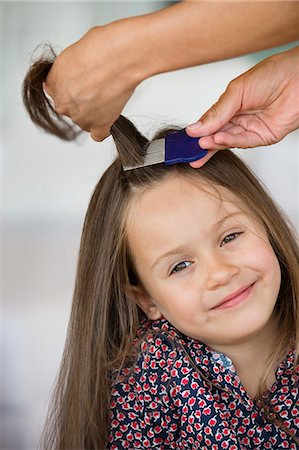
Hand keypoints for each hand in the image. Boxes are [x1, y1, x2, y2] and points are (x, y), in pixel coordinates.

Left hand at [44, 24, 140, 140]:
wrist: (118, 59)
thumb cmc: (100, 49)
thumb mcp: (73, 52)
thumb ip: (68, 69)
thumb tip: (74, 73)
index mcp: (53, 84)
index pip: (58, 93)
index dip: (72, 88)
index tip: (81, 84)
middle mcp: (64, 104)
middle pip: (71, 108)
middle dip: (82, 100)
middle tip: (97, 88)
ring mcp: (81, 116)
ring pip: (84, 120)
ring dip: (94, 113)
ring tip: (108, 96)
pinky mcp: (99, 125)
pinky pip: (98, 134)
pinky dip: (103, 129)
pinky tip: (107, 119)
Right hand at [186, 46, 298, 167]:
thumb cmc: (273, 74)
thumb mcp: (237, 91)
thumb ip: (217, 112)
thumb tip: (196, 127)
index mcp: (231, 106)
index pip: (209, 122)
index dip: (196, 131)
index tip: (183, 138)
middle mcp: (240, 119)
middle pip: (216, 135)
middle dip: (201, 143)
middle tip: (187, 150)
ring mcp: (251, 129)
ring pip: (227, 141)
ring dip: (213, 144)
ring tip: (200, 145)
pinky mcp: (263, 137)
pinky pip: (243, 142)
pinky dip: (229, 142)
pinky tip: (217, 140)